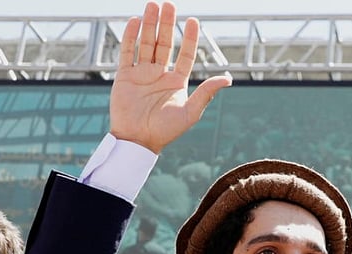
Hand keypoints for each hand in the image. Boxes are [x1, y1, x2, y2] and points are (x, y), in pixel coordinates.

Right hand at [109, 1, 231, 152]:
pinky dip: (130, 37)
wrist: (138, 141)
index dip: (189, 38)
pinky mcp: (124, 76)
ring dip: (149, 24)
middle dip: (166, 24)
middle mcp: (159, 74)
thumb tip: (228, 78)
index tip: (193, 20)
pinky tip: (134, 21)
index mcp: (176, 82)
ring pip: (146, 43)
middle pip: (164, 43)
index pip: (184, 54)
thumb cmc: (165, 131)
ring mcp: (141, 74)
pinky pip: (127, 52)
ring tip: (152, 5)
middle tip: (168, 4)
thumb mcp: (190, 112)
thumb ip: (206, 93)